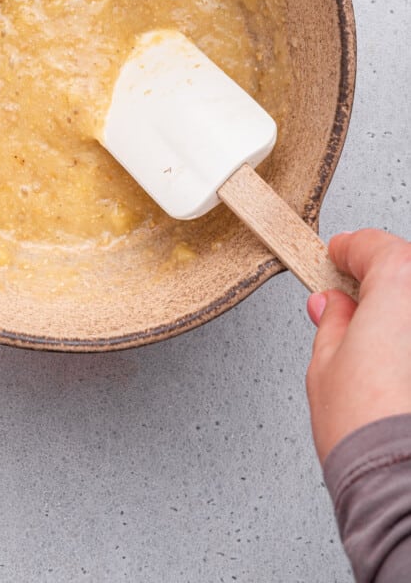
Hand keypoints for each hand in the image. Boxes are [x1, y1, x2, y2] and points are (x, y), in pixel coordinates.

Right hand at [305, 228, 410, 463]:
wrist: (398, 481)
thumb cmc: (366, 428)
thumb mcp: (325, 363)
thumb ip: (332, 323)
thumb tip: (333, 308)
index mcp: (400, 285)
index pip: (374, 246)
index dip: (350, 249)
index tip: (337, 255)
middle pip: (405, 270)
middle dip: (376, 279)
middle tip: (347, 298)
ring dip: (397, 312)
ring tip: (372, 336)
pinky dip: (408, 339)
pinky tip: (396, 361)